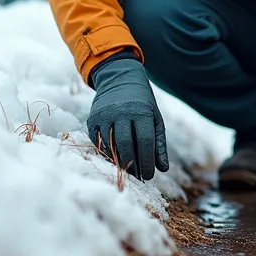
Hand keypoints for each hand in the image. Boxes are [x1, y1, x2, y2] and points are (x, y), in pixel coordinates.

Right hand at [86, 56, 168, 180]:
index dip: (146, 162)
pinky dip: (106, 153)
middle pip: (125, 146)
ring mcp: (105, 115)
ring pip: (110, 145)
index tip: (149, 176)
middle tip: (138, 176)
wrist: (119, 79)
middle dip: (132, 164)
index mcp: (141, 112)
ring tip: (127, 169)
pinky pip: (97, 141)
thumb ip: (159, 144)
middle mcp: (121, 112)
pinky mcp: (92, 118)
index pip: (145, 142)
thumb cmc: (142, 103)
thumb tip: (162, 169)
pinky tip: (114, 158)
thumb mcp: (155, 119)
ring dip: (118, 161)